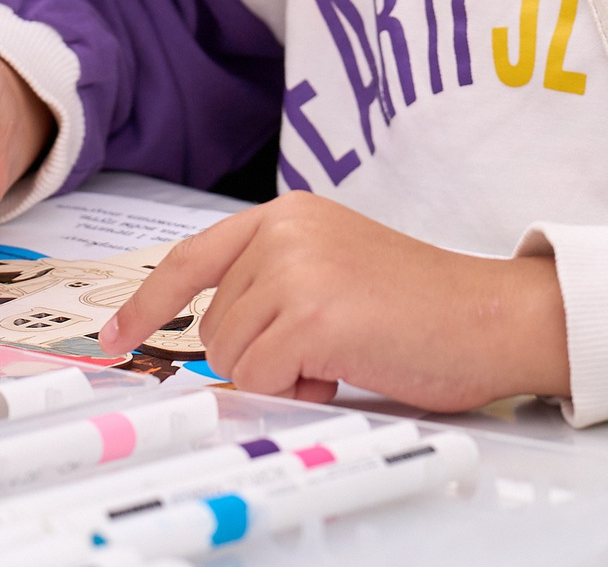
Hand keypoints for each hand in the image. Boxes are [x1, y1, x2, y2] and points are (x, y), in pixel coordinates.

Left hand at [95, 193, 569, 412]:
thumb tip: (210, 337)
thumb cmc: (426, 305)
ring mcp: (295, 269)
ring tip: (339, 353)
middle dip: (256, 355)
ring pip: (229, 355)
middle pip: (210, 324)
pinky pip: (260, 379)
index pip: (192, 257)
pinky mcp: (311, 315)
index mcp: (289, 215)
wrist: (493, 316)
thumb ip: (274, 283)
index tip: (115, 333)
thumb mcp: (335, 269)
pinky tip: (344, 368)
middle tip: (323, 348)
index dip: (147, 302)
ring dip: (279, 374)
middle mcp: (285, 231)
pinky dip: (296, 391)